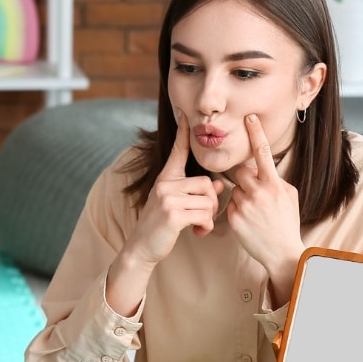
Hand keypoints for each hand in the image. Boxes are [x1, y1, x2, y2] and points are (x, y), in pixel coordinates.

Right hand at [123, 111, 224, 265]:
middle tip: (203, 217)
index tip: (184, 114)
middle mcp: (165, 184)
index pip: (177, 151)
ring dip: (209, 217)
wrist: (142, 248)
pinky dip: (206, 227)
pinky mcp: (173, 214)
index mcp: (165, 179)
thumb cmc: (160, 227)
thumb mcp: (176, 205)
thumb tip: (220, 185)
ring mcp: (167, 198)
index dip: (182, 133)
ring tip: (199, 226)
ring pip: (208, 200)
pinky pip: (204, 215)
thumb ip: (197, 193)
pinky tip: (198, 233)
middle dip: (211, 203)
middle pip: (206, 183)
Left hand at [227, 114, 304, 306]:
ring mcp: (245, 206)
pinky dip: (237, 210)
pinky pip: (230, 205)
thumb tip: (264, 169)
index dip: (256, 133)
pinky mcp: (234, 219)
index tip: (250, 117)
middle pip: (241, 171)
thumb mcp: (290, 197)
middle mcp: (259, 193)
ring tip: (255, 212)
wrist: (282, 252)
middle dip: (245, 177)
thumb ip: (276, 180)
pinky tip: (249, 221)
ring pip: (234, 188)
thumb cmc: (287, 223)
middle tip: (255, 192)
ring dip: (241, 195)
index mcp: (274, 185)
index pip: (263, 153)